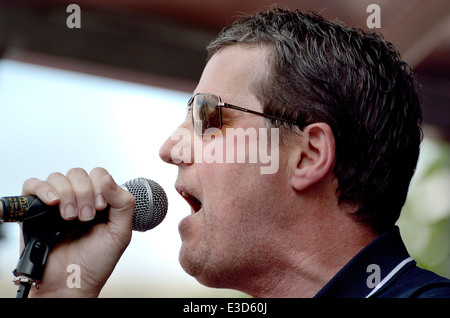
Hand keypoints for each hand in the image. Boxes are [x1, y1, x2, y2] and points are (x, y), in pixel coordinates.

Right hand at [20, 167, 134, 296]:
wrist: (71, 283)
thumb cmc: (96, 261)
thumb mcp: (120, 232)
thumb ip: (123, 204)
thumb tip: (107, 178)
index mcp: (99, 200)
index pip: (99, 174)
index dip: (101, 186)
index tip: (101, 208)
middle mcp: (78, 198)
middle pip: (78, 173)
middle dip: (84, 193)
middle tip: (85, 218)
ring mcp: (56, 203)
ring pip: (58, 177)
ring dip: (67, 195)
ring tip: (70, 218)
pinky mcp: (35, 210)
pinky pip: (33, 185)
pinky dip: (43, 189)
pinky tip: (53, 203)